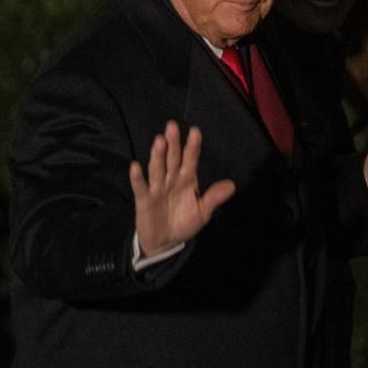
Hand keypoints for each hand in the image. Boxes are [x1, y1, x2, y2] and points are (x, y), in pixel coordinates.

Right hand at [129, 121, 235, 258]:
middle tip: (172, 126)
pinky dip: (138, 178)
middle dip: (173, 143)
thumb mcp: (202, 213)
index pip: (190, 160)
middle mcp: (171, 180)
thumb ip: (213, 198)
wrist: (165, 242)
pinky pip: (140, 187)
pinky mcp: (144, 200)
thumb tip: (232, 185)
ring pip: (157, 169)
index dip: (192, 147)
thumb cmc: (184, 223)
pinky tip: (135, 166)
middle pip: (172, 159)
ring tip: (159, 140)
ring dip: (157, 155)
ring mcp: (157, 188)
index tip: (195, 131)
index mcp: (187, 180)